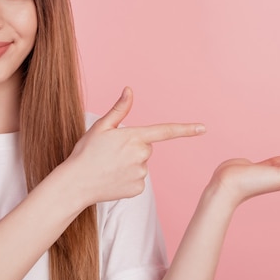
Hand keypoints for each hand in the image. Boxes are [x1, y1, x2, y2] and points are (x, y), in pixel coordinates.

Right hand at [65, 87, 205, 204]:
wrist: (76, 183)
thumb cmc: (86, 153)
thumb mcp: (100, 127)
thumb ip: (119, 109)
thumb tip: (129, 90)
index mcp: (134, 137)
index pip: (165, 131)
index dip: (186, 129)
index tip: (203, 128)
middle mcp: (142, 156)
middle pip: (146, 147)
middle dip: (133, 148)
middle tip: (112, 153)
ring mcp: (141, 174)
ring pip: (142, 164)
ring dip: (130, 164)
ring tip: (109, 166)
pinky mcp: (138, 189)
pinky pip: (138, 180)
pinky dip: (127, 179)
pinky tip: (112, 179)